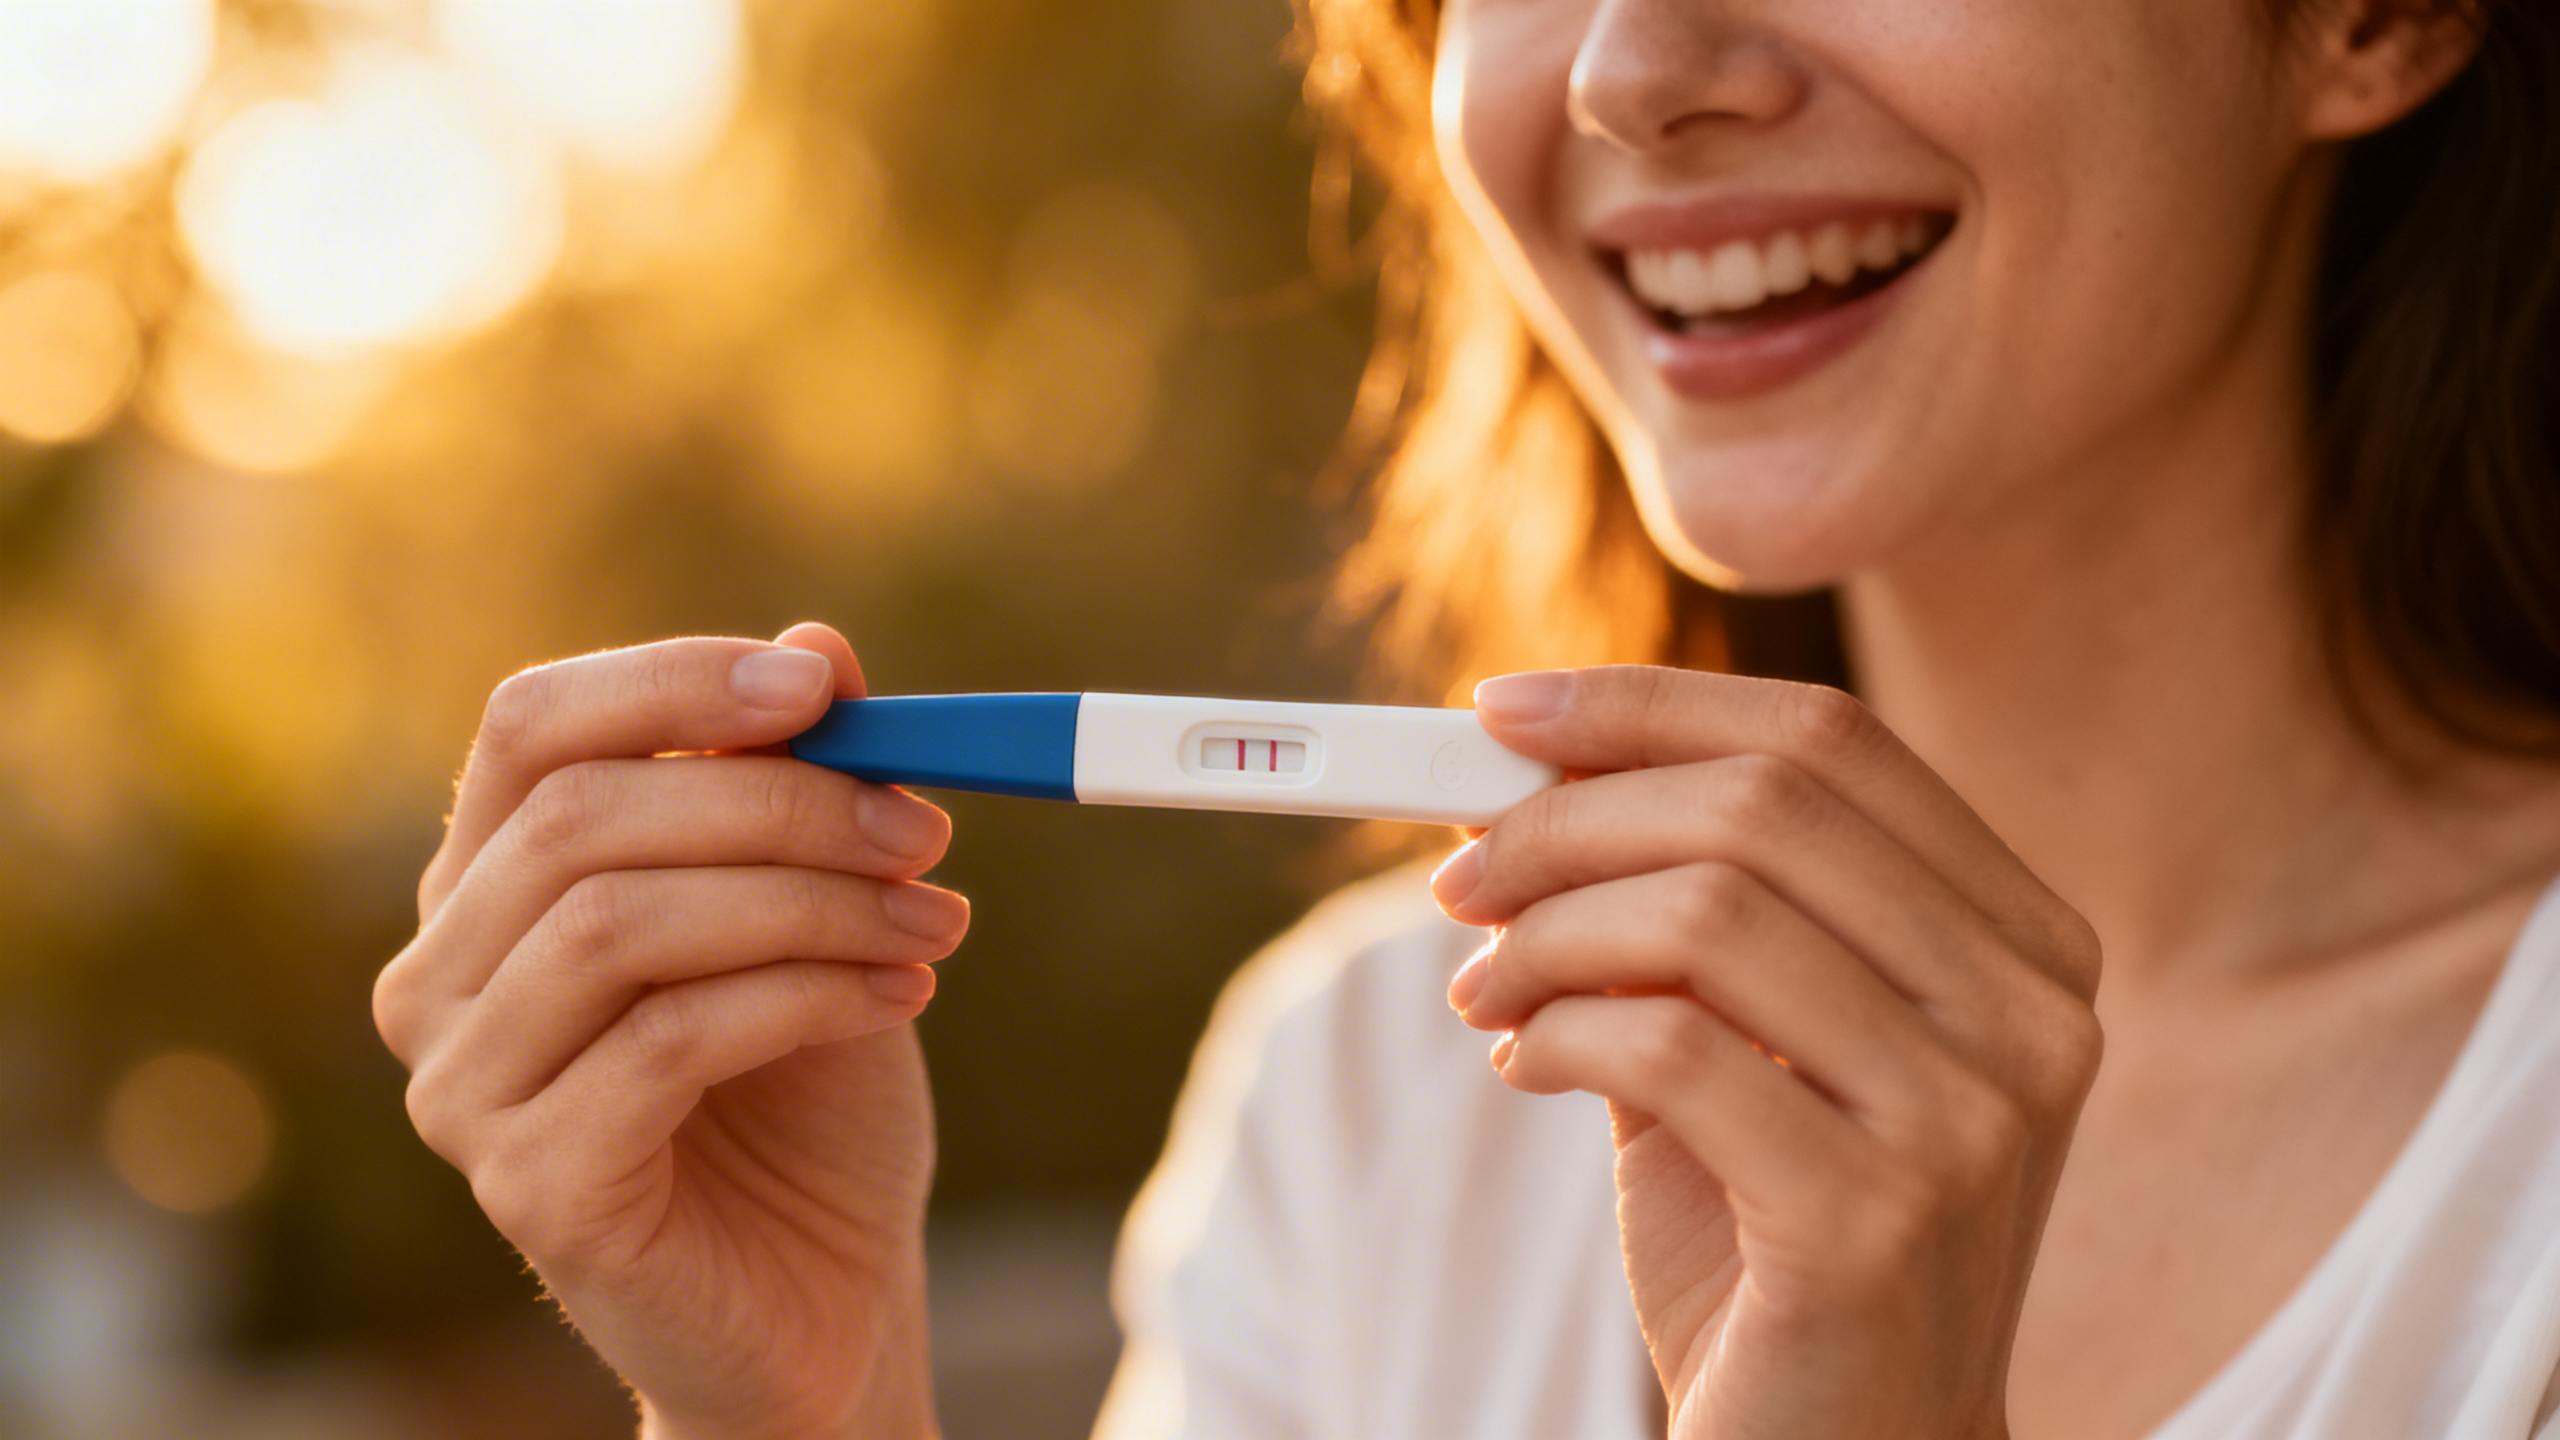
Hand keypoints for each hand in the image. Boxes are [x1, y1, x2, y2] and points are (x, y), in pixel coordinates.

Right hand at [373, 623, 960, 1439]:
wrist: (822, 1291)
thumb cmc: (806, 1094)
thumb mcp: (821, 913)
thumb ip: (799, 787)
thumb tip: (817, 642)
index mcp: (490, 885)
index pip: (532, 726)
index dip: (672, 683)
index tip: (823, 689)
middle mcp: (442, 976)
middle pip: (584, 817)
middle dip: (781, 803)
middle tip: (925, 828)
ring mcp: (464, 1088)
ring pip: (619, 924)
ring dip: (807, 902)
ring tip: (933, 926)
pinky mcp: (529, 1183)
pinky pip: (667, 1040)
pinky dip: (804, 996)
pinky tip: (898, 1001)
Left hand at [1437, 666, 2100, 1439]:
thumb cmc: (1779, 1246)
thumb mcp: (1738, 1047)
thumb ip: (1671, 914)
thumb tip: (1524, 769)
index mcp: (2019, 941)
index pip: (1828, 741)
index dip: (1647, 706)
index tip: (1499, 713)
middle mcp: (2030, 1012)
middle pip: (1763, 803)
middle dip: (1571, 816)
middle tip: (1460, 874)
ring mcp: (1971, 1117)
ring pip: (1706, 911)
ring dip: (1545, 932)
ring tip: (1482, 990)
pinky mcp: (1877, 1217)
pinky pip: (1664, 1045)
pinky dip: (1553, 1032)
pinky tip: (1519, 1065)